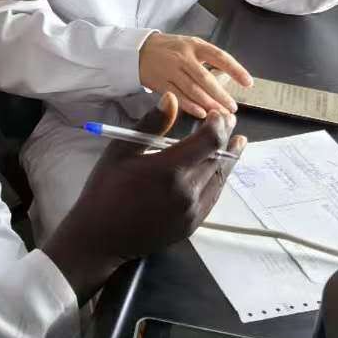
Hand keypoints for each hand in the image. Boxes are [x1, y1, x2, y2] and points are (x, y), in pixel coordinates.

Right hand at [44, 94, 246, 301]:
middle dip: (225, 136)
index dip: (218, 124)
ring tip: (237, 142)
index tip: (217, 113)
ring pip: (219, 178)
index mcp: (169, 169)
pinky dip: (219, 180)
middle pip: (218, 158)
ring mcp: (192, 211)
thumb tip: (171, 99)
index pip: (209, 140)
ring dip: (228, 158)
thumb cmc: (105, 191)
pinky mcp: (192, 225)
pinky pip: (213, 198)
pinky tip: (219, 170)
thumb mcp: (121, 151)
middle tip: (228, 121)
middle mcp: (186, 191)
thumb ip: (151, 124)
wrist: (100, 239)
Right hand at [139, 33, 252, 117]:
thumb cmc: (169, 49)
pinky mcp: (161, 83)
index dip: (235, 70)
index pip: (219, 57)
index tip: (248, 82)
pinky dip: (191, 106)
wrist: (139, 51)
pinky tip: (202, 113)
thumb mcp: (190, 45)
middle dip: (221, 95)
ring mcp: (171, 70)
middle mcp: (183, 57)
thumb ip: (207, 59)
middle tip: (233, 107)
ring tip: (220, 113)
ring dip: (209, 104)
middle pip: (206, 79)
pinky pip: (178, 97)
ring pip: (193, 90)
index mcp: (194, 45)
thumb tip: (227, 78)